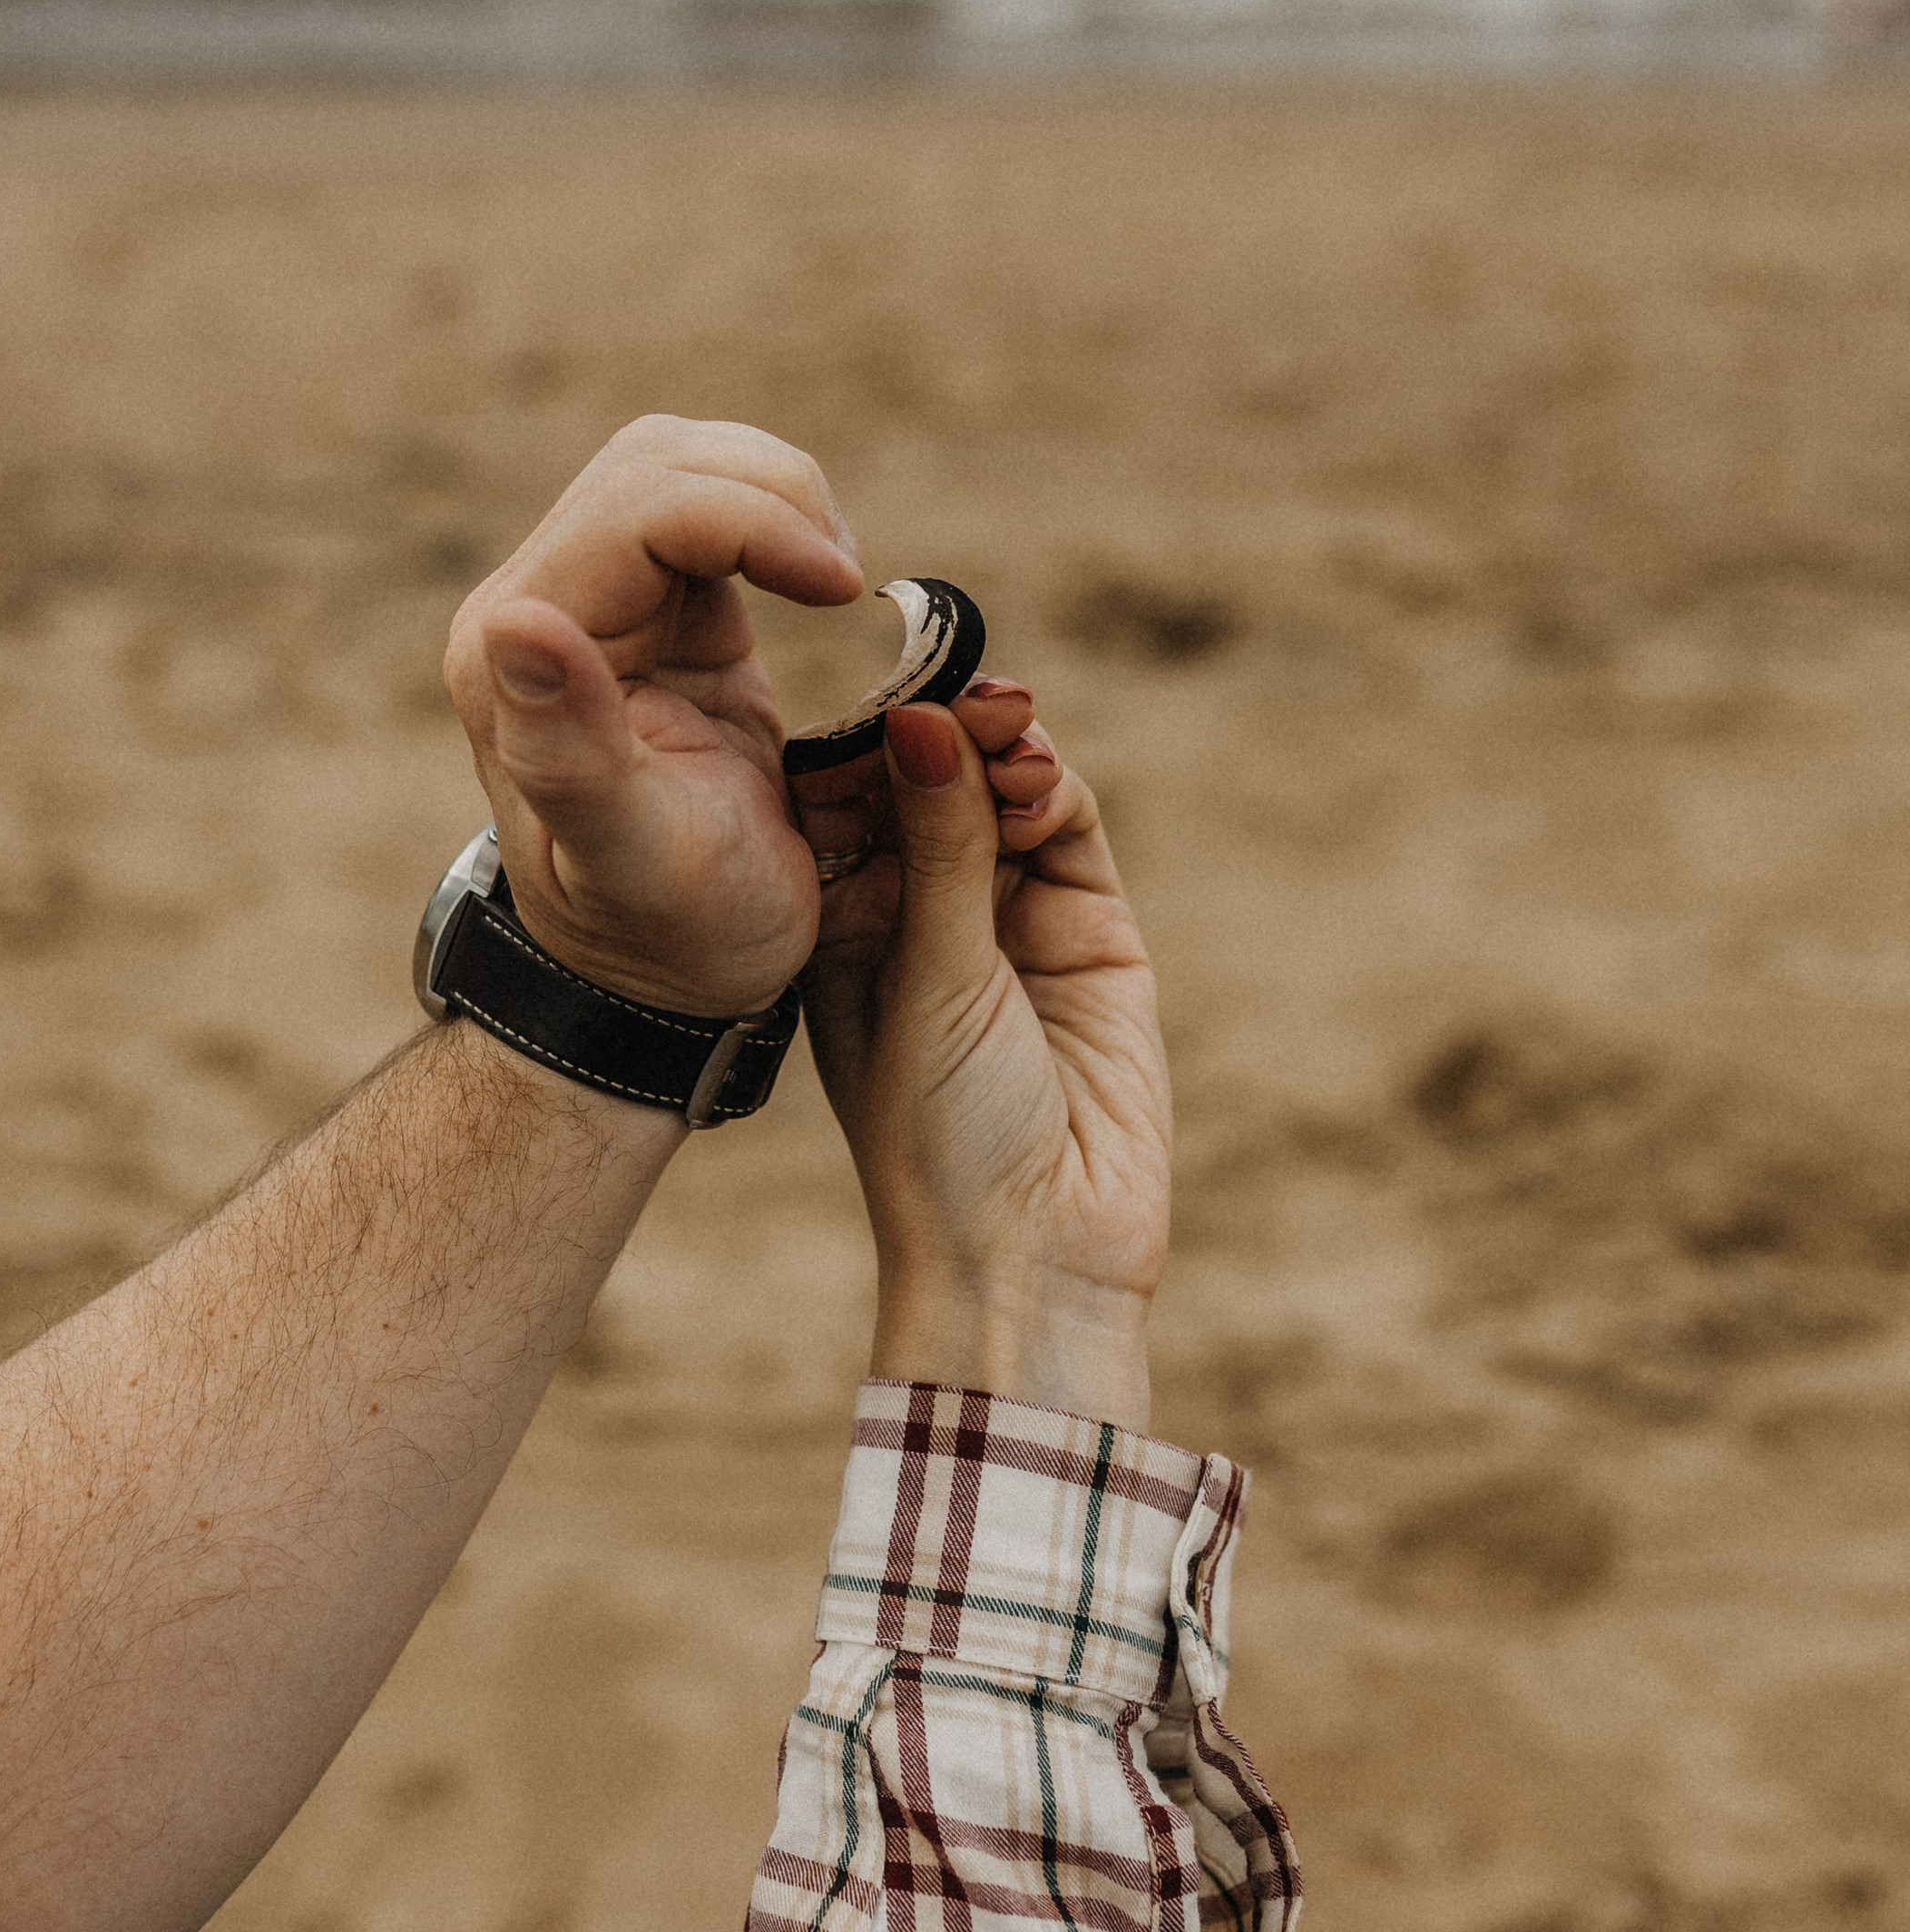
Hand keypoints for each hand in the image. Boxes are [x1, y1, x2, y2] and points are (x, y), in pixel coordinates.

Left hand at [443, 417, 862, 1015]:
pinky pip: (709, 513)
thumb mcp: (634, 858)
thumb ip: (569, 748)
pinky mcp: (650, 617)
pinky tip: (820, 586)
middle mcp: (534, 611)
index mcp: (513, 651)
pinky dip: (777, 524)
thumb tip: (514, 621)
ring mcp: (590, 608)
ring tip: (838, 583)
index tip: (845, 587)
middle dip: (771, 494)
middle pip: (658, 463)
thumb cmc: (665, 938)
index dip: (755, 517)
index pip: (642, 509)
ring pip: (684, 470)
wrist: (665, 982)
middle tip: (846, 584)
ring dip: (776, 498)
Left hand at [797, 684, 1169, 1432]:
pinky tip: (1035, 770)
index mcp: (842, 927)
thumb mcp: (924, 976)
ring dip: (1002, 750)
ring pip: (1005, 795)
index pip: (852, 800)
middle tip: (956, 681)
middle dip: (945, 726)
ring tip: (1003, 721)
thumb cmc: (938, 1135)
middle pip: (933, 782)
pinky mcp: (1088, 932)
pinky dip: (1054, 793)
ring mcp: (1007, 919)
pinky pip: (1069, 835)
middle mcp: (920, 913)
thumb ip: (937, 845)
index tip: (873, 678)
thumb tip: (924, 717)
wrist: (1036, 1254)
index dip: (867, 735)